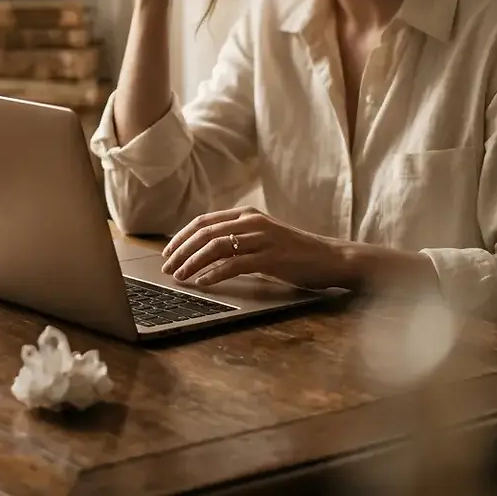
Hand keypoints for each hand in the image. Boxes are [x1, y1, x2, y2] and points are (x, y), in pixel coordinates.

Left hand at [160, 206, 354, 289]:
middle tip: (167, 268)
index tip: (167, 252)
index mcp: (246, 214)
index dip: (182, 236)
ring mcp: (262, 238)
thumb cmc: (294, 252)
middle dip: (181, 251)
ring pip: (217, 247)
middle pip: (205, 233)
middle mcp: (251, 221)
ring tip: (180, 277)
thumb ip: (237, 239)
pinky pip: (235, 264)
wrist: (330, 258)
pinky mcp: (271, 257)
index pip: (204, 221)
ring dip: (193, 263)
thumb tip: (204, 252)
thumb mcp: (261, 238)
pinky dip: (215, 273)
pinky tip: (204, 283)